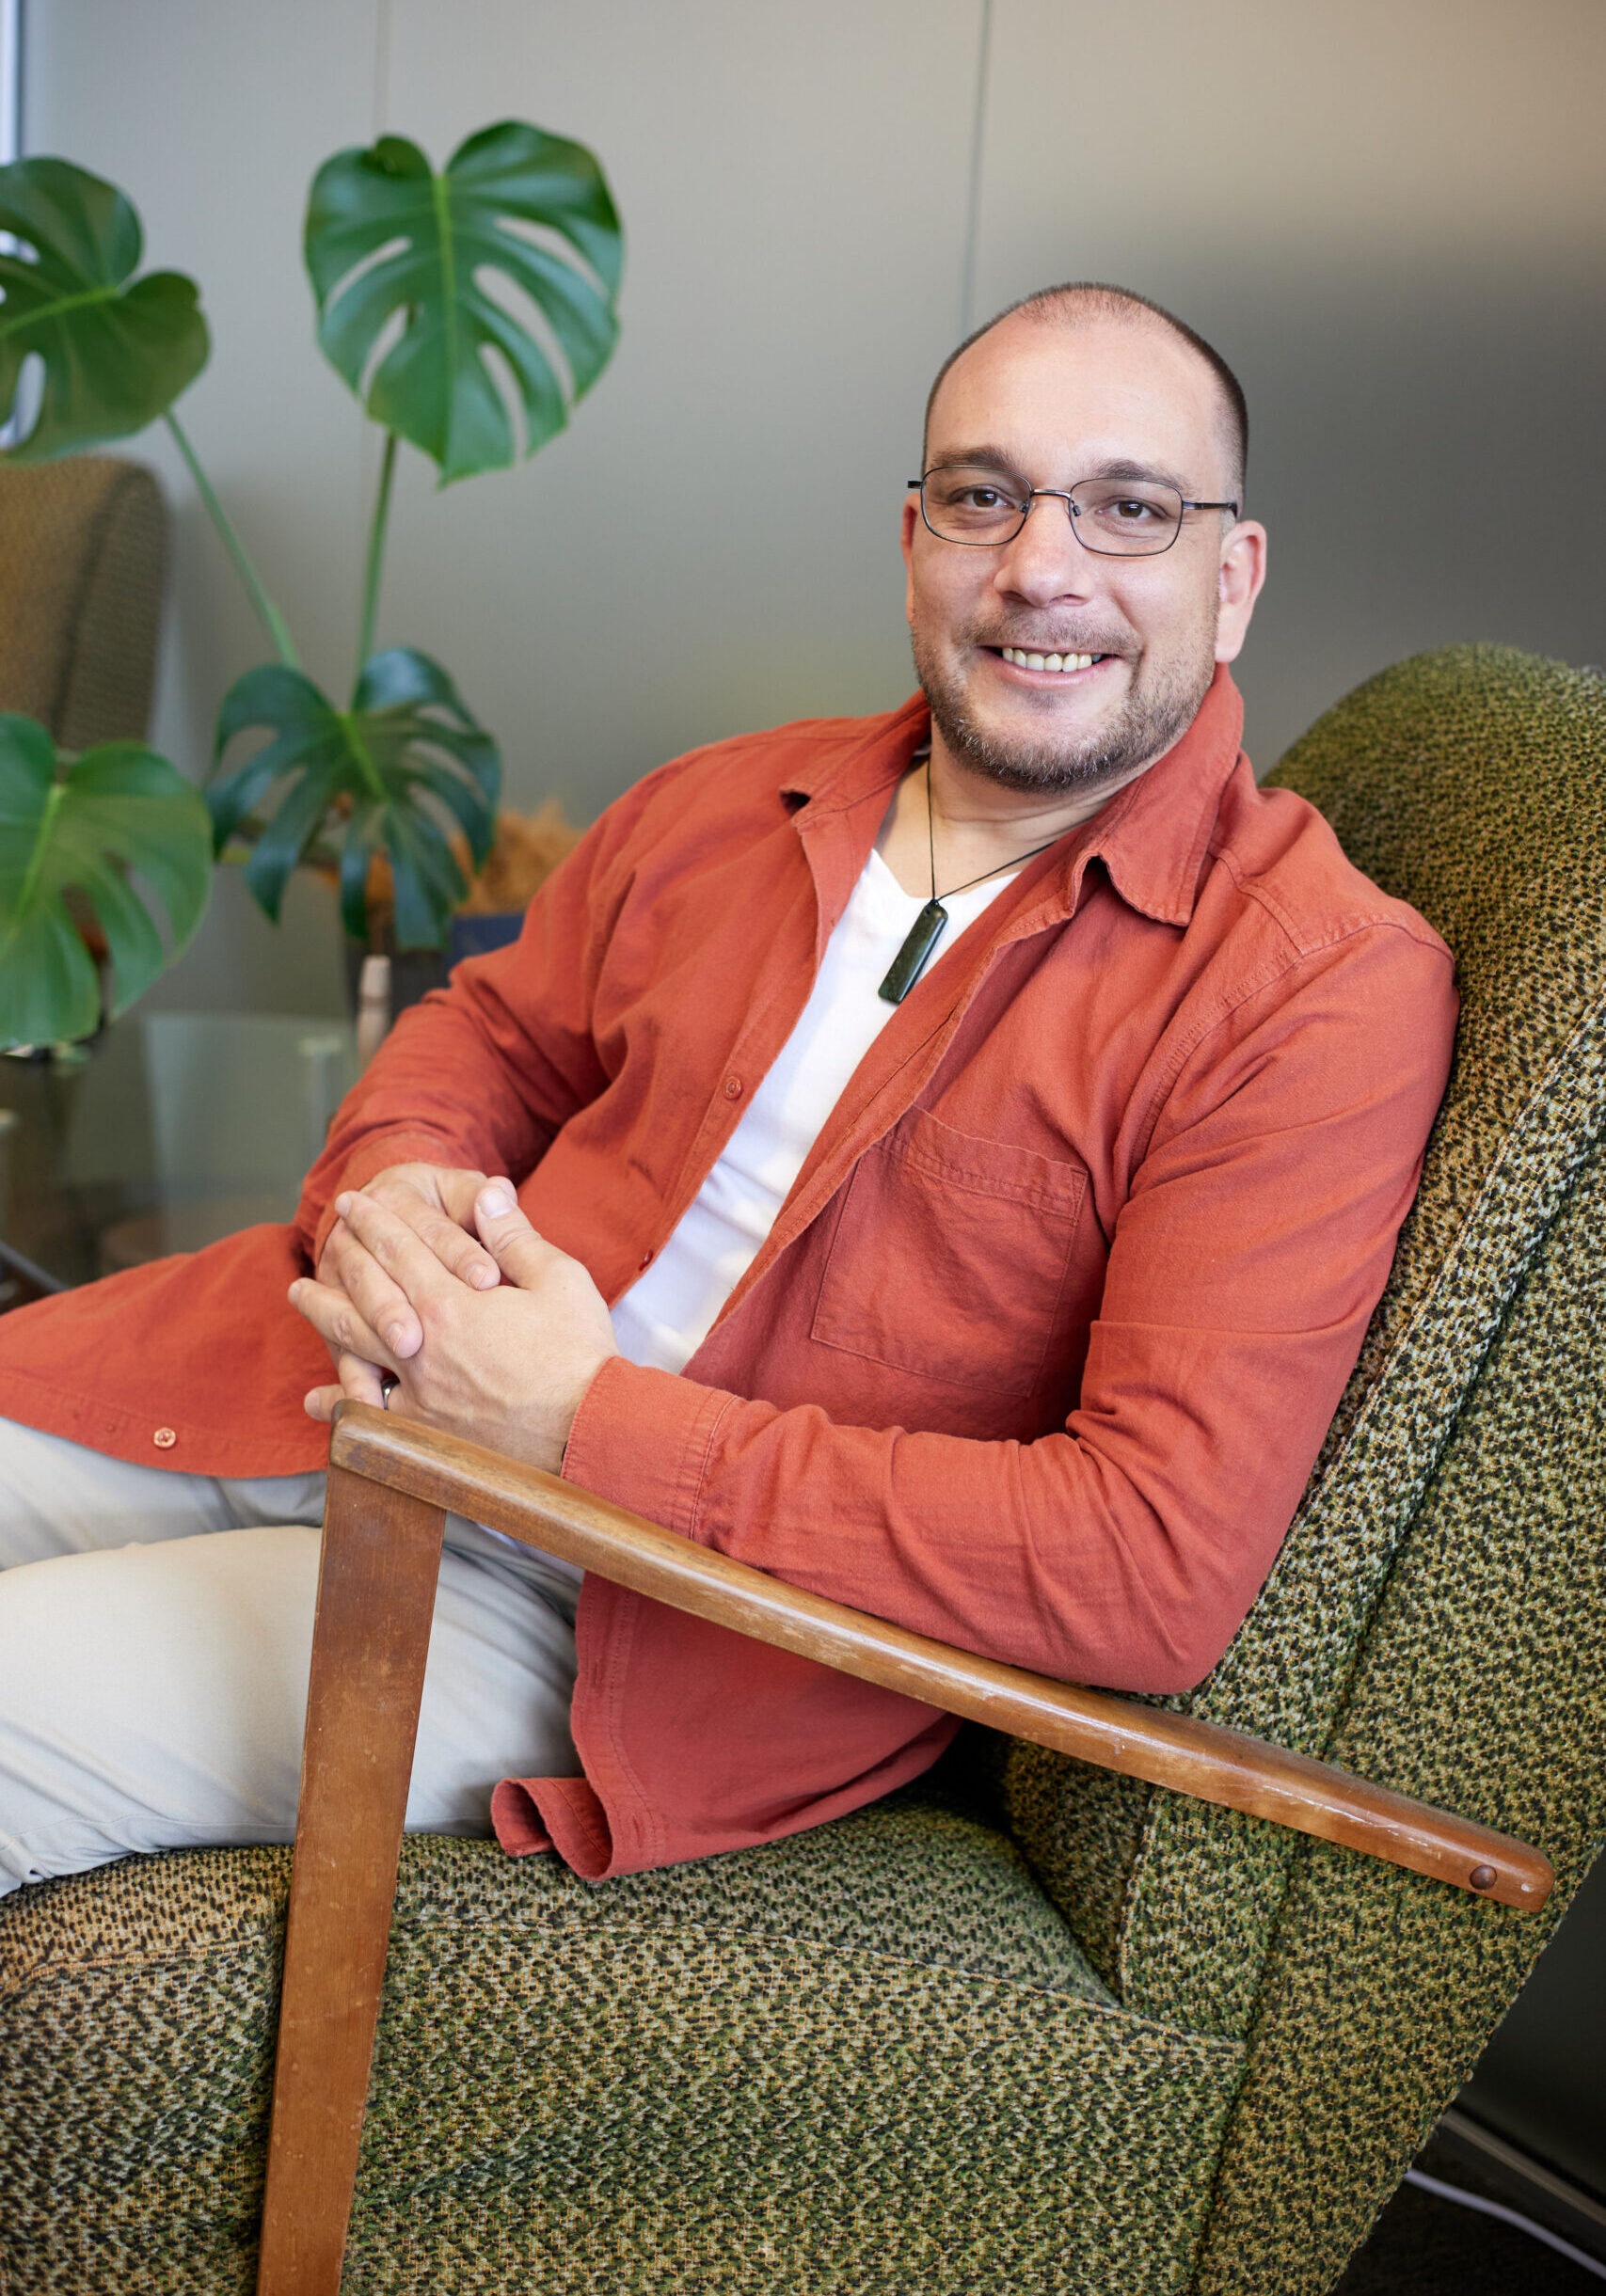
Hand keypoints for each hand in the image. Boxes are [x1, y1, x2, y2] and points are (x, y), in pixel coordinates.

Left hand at [291, 1181, 617, 1473]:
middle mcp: (422, 1346)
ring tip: (301, 1294)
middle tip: (330, 1232)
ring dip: (323, 1314)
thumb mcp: (559, 1280)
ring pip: (355, 1345)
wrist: (588, 1433)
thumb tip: (488, 1194)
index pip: (400, 1249)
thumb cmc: (581, 1354)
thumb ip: (515, 1237)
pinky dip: (339, 1403)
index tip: (355, 1201)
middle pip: (366, 1290)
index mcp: (452, 1303)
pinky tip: (317, 1398)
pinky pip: (369, 1414)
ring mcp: (418, 1392)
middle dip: (346, 1254)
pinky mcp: (424, 1431)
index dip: (375, 1221)